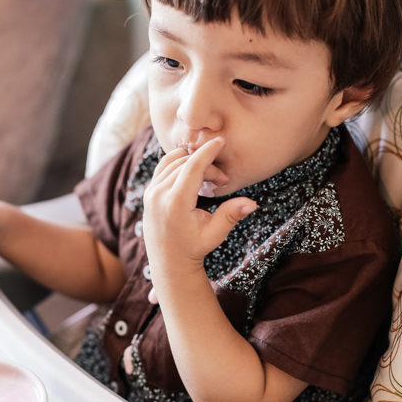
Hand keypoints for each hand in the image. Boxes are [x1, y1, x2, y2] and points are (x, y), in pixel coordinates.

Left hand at [143, 137, 256, 275]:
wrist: (168, 260)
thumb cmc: (194, 248)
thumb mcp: (215, 234)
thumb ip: (231, 215)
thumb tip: (252, 203)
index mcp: (175, 203)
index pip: (192, 166)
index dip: (208, 151)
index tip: (221, 141)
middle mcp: (159, 194)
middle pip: (186, 163)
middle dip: (207, 164)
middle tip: (221, 180)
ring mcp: (150, 192)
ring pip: (174, 162)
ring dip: (194, 163)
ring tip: (209, 179)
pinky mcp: (148, 191)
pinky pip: (163, 166)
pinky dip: (179, 162)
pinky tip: (193, 170)